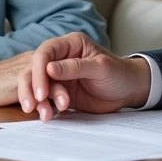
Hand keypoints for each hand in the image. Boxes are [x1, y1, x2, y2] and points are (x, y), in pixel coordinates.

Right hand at [20, 33, 151, 121]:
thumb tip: (49, 68)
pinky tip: (47, 116)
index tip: (41, 92)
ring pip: (38, 85)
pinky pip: (45, 98)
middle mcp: (60, 58)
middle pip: (35, 69)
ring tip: (46, 115)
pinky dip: (44, 107)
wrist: (128, 90)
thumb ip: (76, 67)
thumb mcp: (100, 68)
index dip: (39, 71)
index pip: (45, 53)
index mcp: (70, 44)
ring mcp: (59, 76)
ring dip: (38, 101)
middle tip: (34, 105)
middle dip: (32, 88)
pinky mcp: (59, 91)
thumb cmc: (119, 73)